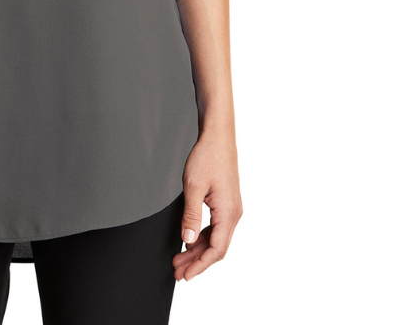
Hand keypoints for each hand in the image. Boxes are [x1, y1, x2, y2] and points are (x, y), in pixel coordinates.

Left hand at [173, 129, 242, 281]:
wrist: (218, 136)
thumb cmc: (207, 156)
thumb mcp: (193, 187)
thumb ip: (190, 216)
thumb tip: (187, 241)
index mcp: (228, 213)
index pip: (216, 250)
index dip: (200, 265)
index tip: (185, 275)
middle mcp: (233, 213)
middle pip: (216, 248)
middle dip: (196, 261)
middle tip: (177, 271)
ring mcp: (231, 208)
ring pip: (216, 238)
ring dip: (197, 250)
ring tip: (179, 258)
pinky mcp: (226, 203)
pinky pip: (216, 227)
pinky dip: (202, 237)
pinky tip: (189, 240)